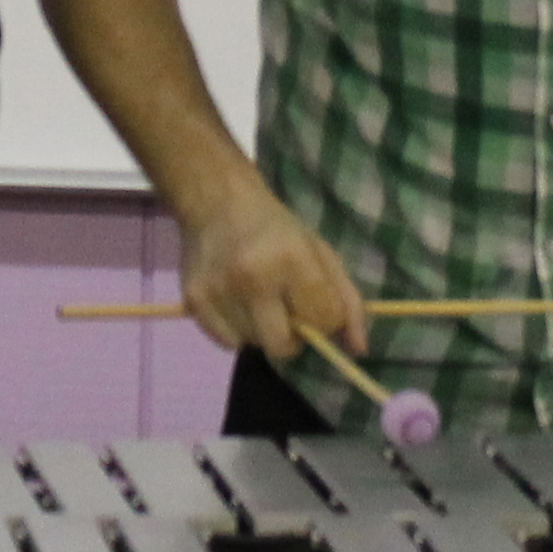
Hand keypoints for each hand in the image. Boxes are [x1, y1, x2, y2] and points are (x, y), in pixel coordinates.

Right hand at [178, 186, 365, 363]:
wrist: (217, 201)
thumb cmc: (276, 228)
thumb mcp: (319, 252)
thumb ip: (346, 300)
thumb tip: (359, 350)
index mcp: (291, 259)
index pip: (322, 320)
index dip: (324, 319)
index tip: (314, 302)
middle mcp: (252, 278)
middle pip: (283, 347)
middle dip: (292, 337)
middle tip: (287, 312)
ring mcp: (219, 291)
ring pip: (255, 345)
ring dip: (263, 330)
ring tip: (258, 299)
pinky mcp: (193, 301)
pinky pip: (227, 343)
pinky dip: (237, 331)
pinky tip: (237, 303)